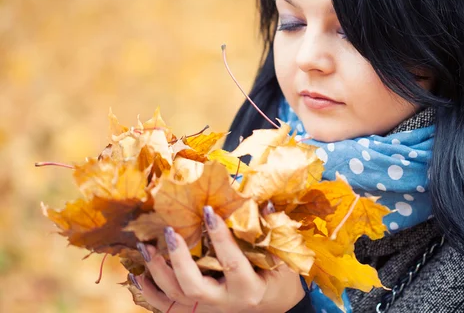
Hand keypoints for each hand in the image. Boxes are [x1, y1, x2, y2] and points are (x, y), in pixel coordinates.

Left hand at [130, 206, 306, 312]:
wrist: (275, 309)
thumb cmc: (279, 281)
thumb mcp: (283, 260)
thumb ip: (273, 233)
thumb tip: (262, 203)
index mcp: (247, 288)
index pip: (230, 261)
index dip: (218, 235)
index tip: (207, 210)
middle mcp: (224, 302)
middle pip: (193, 285)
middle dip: (178, 258)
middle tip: (169, 231)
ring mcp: (207, 309)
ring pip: (175, 295)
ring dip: (157, 270)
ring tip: (146, 245)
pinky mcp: (196, 311)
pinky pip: (166, 306)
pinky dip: (149, 290)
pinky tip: (137, 272)